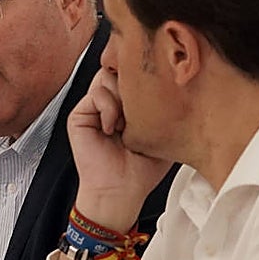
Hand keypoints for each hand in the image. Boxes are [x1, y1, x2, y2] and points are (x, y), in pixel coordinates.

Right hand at [66, 68, 171, 230]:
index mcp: (126, 104)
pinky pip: (96, 94)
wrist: (121, 191)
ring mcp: (92, 107)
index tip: (155, 91)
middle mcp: (108, 102)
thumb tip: (179, 83)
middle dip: (133, 85)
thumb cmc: (142, 169)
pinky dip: (108, 108)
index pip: (132, 72)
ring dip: (121, 98)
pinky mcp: (79, 115)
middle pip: (119, 68)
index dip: (143, 75)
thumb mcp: (163, 132)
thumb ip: (166, 106)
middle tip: (141, 110)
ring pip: (106, 77)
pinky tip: (113, 128)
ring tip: (126, 123)